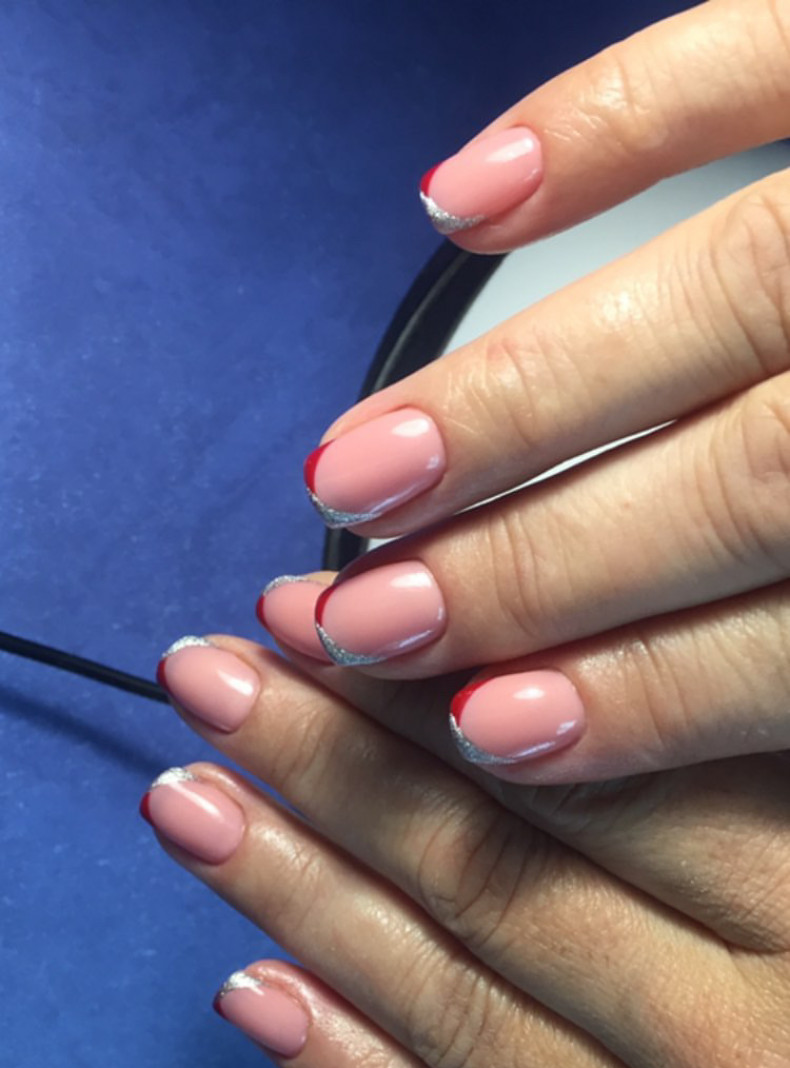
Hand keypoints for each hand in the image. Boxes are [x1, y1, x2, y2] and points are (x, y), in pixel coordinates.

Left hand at [145, 631, 789, 1067]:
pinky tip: (250, 992)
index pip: (594, 772)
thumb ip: (769, 781)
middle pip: (497, 872)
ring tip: (187, 801)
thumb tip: (597, 672)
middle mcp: (749, 1050)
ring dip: (300, 896)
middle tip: (214, 676)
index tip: (328, 611)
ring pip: (455, 1008)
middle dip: (333, 763)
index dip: (441, 685)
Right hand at [260, 0, 789, 784]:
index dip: (658, 690)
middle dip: (549, 567)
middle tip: (381, 622)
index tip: (500, 729)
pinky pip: (753, 54)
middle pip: (758, 480)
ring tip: (366, 474)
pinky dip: (603, 116)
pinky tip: (459, 197)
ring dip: (527, 394)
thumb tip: (660, 692)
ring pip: (735, 290)